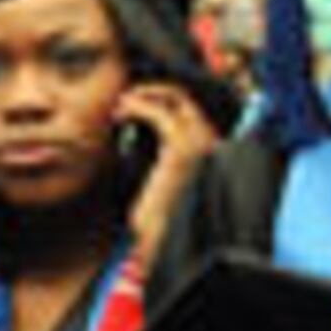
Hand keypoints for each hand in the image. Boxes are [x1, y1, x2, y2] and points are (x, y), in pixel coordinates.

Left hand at [116, 81, 221, 256]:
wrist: (161, 240)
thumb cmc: (156, 216)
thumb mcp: (159, 178)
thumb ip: (160, 153)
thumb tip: (139, 133)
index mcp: (209, 148)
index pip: (190, 108)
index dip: (162, 99)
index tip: (134, 103)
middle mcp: (211, 141)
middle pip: (186, 97)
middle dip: (153, 91)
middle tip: (124, 99)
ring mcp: (199, 142)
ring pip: (176, 97)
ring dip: (144, 94)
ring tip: (120, 105)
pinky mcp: (181, 148)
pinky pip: (160, 113)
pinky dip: (138, 106)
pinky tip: (121, 112)